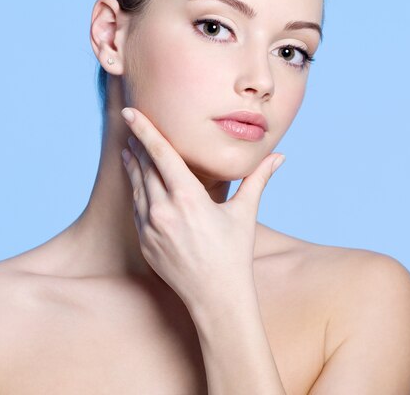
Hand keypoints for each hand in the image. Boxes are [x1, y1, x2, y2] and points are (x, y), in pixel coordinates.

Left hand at [120, 107, 285, 309]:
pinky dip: (136, 192)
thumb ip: (258, 180)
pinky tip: (137, 183)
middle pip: (144, 167)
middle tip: (132, 126)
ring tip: (129, 150)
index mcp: (187, 198)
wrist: (215, 297)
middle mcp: (163, 210)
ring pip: (136, 187)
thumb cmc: (233, 253)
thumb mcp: (245, 213)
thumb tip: (280, 157)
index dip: (145, 130)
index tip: (131, 112)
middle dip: (138, 145)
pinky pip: (136, 209)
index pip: (160, 154)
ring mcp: (150, 228)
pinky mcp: (144, 242)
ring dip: (132, 166)